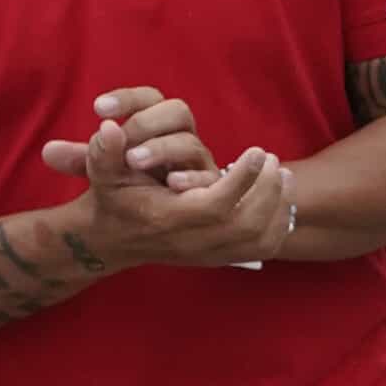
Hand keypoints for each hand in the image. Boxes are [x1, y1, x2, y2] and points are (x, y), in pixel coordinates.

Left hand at [42, 89, 214, 184]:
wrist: (174, 214)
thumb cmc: (142, 183)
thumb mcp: (109, 172)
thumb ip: (85, 159)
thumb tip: (47, 152)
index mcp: (159, 123)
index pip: (148, 97)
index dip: (125, 99)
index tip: (96, 108)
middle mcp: (182, 135)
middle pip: (177, 111)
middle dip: (147, 122)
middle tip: (119, 140)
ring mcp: (199, 160)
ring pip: (191, 143)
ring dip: (162, 149)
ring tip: (133, 160)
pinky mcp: (211, 185)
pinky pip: (208, 177)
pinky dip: (191, 178)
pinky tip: (171, 183)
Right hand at [73, 120, 295, 270]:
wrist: (110, 240)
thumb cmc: (111, 199)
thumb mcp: (102, 174)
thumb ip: (104, 152)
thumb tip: (108, 127)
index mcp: (167, 220)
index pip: (215, 206)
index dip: (241, 180)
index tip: (257, 152)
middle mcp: (190, 243)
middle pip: (245, 225)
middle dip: (266, 191)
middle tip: (273, 160)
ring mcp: (207, 254)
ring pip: (258, 240)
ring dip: (278, 206)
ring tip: (284, 174)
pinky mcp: (218, 258)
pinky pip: (261, 249)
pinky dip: (278, 225)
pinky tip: (281, 197)